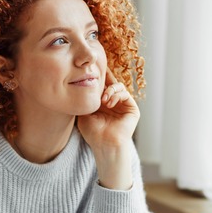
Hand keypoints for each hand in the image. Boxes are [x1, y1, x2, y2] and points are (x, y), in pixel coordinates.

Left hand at [77, 70, 138, 189]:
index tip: (91, 68)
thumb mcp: (84, 112)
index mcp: (103, 103)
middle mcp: (114, 102)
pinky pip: (125, 94)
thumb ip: (84, 98)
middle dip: (105, 77)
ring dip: (110, 90)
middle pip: (112, 82)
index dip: (99, 76)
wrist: (104, 144)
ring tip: (103, 101)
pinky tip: (109, 103)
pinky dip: (117, 95)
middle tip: (97, 76)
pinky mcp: (132, 109)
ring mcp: (123, 105)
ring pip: (119, 86)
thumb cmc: (92, 132)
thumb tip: (80, 84)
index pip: (102, 85)